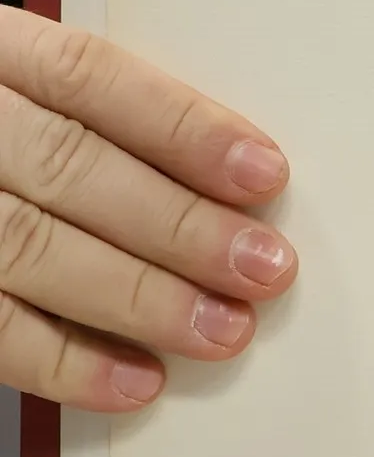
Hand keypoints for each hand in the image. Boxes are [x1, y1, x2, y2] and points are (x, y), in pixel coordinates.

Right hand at [0, 2, 295, 408]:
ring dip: (140, 298)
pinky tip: (136, 380)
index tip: (264, 173)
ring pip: (28, 248)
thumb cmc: (2, 141)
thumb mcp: (30, 98)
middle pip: (67, 167)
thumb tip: (238, 192)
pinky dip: (66, 362)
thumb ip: (107, 127)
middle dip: (178, 224)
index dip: (181, 127)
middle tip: (262, 267)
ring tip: (221, 328)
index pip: (85, 76)